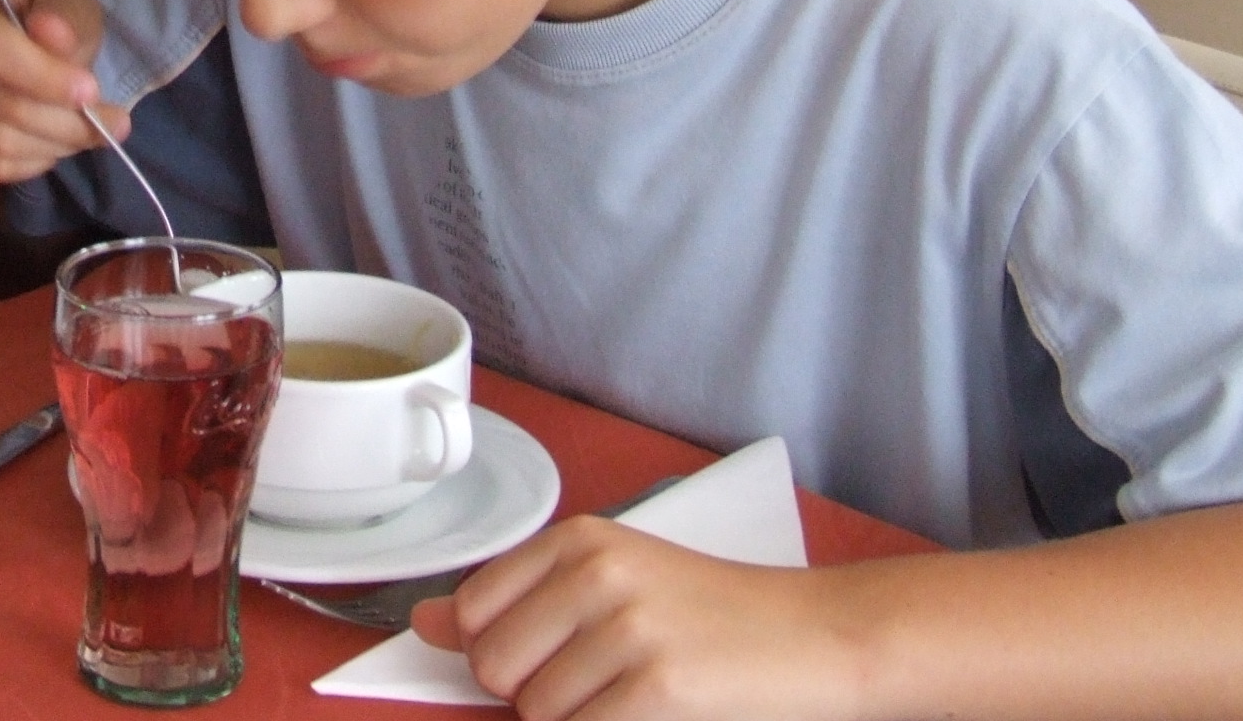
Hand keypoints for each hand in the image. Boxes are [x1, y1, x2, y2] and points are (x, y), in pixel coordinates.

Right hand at [0, 0, 125, 183]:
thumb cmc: (23, 22)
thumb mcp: (58, 3)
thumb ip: (67, 15)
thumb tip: (55, 37)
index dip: (42, 75)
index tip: (91, 91)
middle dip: (65, 123)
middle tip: (109, 127)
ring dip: (52, 147)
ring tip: (80, 137)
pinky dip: (26, 166)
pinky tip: (45, 149)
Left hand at [408, 517, 859, 720]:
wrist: (819, 635)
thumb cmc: (714, 615)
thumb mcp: (613, 582)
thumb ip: (516, 601)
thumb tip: (423, 624)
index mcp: (577, 539)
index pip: (471, 609)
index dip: (493, 651)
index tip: (534, 659)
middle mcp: (596, 575)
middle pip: (494, 668)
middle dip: (531, 693)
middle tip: (598, 682)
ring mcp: (627, 630)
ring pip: (536, 712)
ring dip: (577, 720)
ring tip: (636, 694)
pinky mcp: (659, 687)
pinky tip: (650, 715)